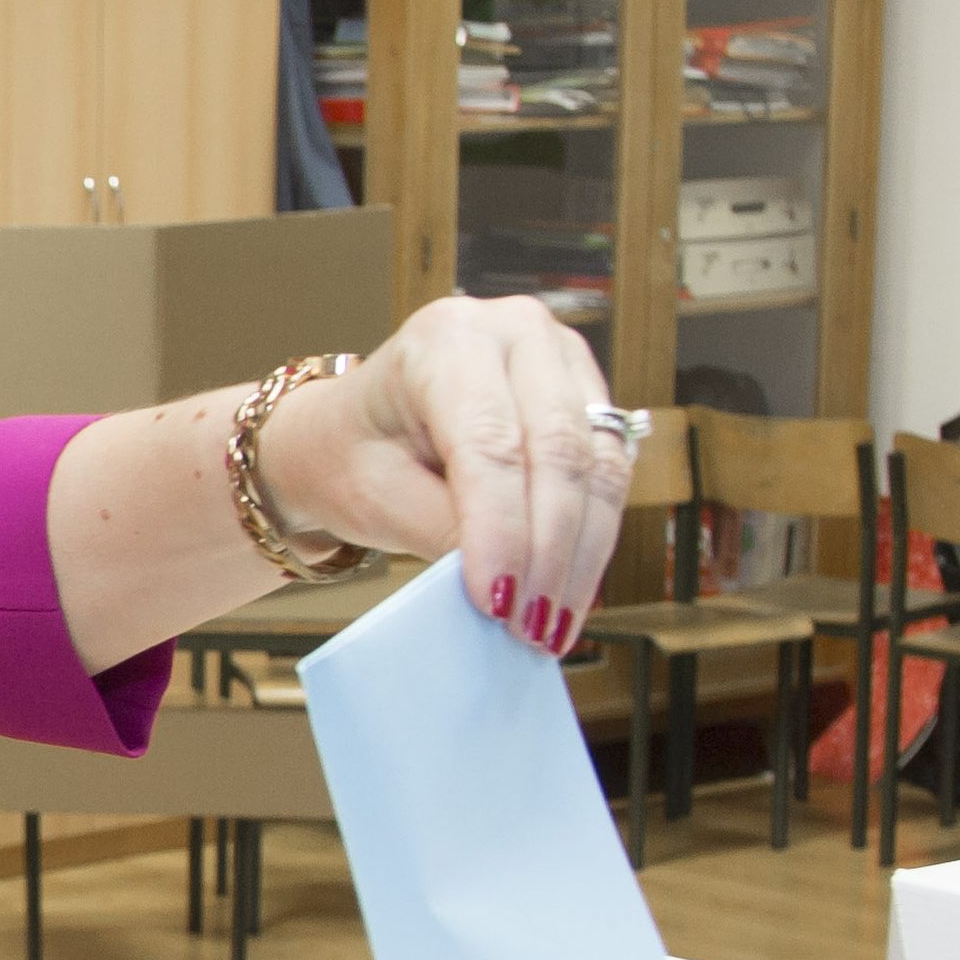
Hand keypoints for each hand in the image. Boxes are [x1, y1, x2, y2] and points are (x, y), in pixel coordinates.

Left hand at [256, 294, 631, 652]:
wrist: (352, 432)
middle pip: (557, 450)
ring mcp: (560, 357)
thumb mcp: (376, 496)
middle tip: (533, 628)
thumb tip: (506, 584)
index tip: (498, 603)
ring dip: (580, 556)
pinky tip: (567, 594)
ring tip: (552, 626)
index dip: (503, 530)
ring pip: (597, 465)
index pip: (490, 443)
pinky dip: (590, 540)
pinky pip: (608, 472)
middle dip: (549, 552)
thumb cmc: (353, 456)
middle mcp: (514, 331)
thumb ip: (441, 529)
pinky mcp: (586, 395)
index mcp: (445, 339)